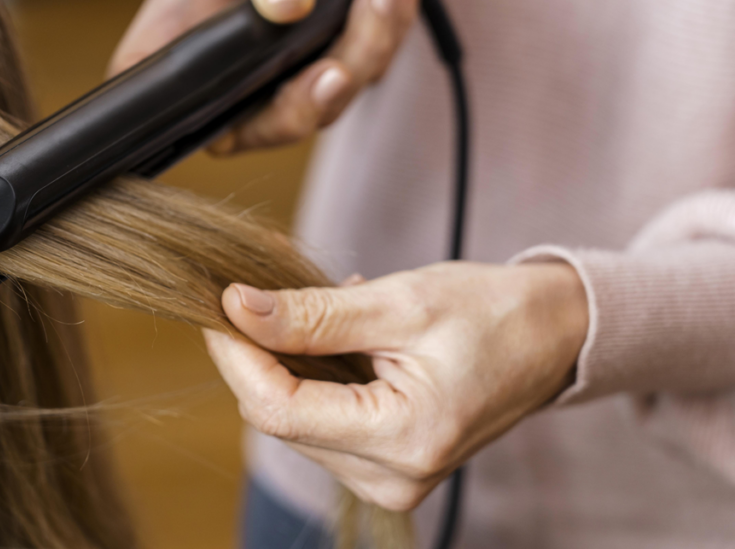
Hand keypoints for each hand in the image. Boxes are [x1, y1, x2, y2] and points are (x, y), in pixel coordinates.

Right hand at [109, 0, 419, 153]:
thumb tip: (284, 5)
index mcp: (184, 24)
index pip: (154, 92)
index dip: (176, 116)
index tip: (231, 99)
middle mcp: (227, 62)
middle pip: (254, 127)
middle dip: (305, 103)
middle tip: (338, 67)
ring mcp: (280, 73)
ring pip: (323, 105)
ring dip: (364, 49)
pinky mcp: (329, 64)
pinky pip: (368, 72)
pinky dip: (389, 29)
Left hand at [204, 262, 589, 510]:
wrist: (552, 337)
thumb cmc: (492, 313)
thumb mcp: (400, 301)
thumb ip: (314, 313)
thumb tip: (237, 308)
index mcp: (404, 438)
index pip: (278, 409)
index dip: (236, 355)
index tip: (216, 304)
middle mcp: (392, 477)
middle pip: (280, 417)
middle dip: (259, 353)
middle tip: (262, 290)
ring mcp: (389, 479)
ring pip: (293, 419)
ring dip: (289, 361)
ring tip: (328, 310)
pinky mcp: (385, 466)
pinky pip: (320, 420)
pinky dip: (315, 375)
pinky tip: (344, 337)